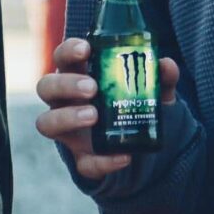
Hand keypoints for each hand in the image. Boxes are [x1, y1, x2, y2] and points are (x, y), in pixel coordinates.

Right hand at [33, 36, 180, 178]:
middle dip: (65, 84)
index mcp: (78, 75)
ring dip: (67, 118)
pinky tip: (123, 157)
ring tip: (93, 115)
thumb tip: (166, 65)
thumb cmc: (135, 103)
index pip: (62, 57)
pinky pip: (84, 163)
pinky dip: (102, 162)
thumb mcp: (151, 89)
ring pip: (46, 123)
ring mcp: (69, 131)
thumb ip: (159, 77)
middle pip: (46, 87)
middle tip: (91, 88)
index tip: (86, 50)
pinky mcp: (82, 158)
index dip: (68, 50)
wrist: (143, 145)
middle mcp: (65, 101)